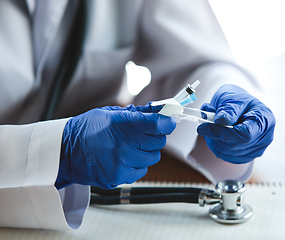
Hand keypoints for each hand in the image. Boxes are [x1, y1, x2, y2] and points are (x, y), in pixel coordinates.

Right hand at [56, 104, 175, 188]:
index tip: (168, 121)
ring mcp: (121, 163)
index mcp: (121, 124)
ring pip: (153, 158)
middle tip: (141, 134)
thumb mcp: (111, 113)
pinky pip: (142, 171)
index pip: (157, 125)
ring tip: (130, 147)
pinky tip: (124, 158)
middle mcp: (122, 144)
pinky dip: (137, 164)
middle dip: (154, 136)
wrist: (65, 152)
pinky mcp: (118, 177)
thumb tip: (162, 110)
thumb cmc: (87, 129)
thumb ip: (138, 113)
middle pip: (158, 142)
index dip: (166, 122)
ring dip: (146, 152)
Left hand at [197, 84, 274, 163]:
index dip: (222, 133)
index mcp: (265, 120)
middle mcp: (264, 138)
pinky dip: (215, 144)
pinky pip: (224, 155)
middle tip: (205, 121)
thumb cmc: (238, 100)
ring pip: (226, 152)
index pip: (245, 135)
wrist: (239, 106)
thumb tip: (220, 120)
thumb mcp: (232, 97)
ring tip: (211, 123)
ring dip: (213, 139)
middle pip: (234, 146)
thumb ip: (228, 109)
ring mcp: (255, 150)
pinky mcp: (244, 156)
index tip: (203, 127)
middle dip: (215, 135)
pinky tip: (216, 133)